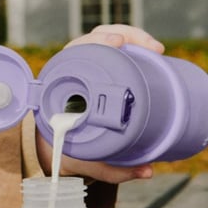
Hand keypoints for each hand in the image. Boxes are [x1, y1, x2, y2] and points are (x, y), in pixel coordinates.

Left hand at [35, 23, 164, 183]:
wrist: (52, 150)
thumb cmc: (66, 151)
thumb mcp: (85, 161)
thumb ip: (114, 169)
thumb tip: (149, 171)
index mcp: (60, 86)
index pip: (76, 51)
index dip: (97, 41)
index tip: (117, 41)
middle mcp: (71, 71)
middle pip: (95, 37)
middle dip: (126, 35)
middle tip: (153, 48)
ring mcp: (84, 68)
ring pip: (105, 39)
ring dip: (132, 36)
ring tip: (156, 49)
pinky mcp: (97, 70)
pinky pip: (111, 49)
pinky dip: (131, 43)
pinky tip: (150, 50)